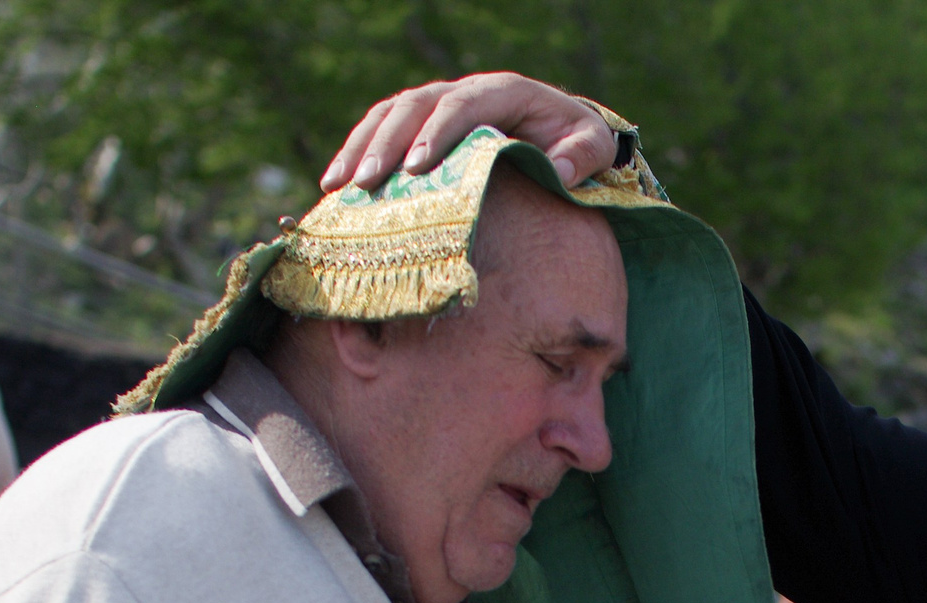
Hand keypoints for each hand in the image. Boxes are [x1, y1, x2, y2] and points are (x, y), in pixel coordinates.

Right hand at [322, 73, 614, 192]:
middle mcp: (463, 91)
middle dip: (386, 144)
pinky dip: (356, 152)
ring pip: (389, 114)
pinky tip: (334, 186)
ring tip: (337, 187)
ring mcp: (437, 104)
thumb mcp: (592, 146)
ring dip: (360, 147)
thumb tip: (562, 172)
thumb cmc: (575, 143)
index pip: (462, 105)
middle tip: (365, 183)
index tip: (416, 168)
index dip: (436, 133)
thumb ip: (583, 155)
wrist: (561, 132)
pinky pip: (381, 129)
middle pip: (414, 107)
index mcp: (502, 91)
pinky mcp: (421, 124)